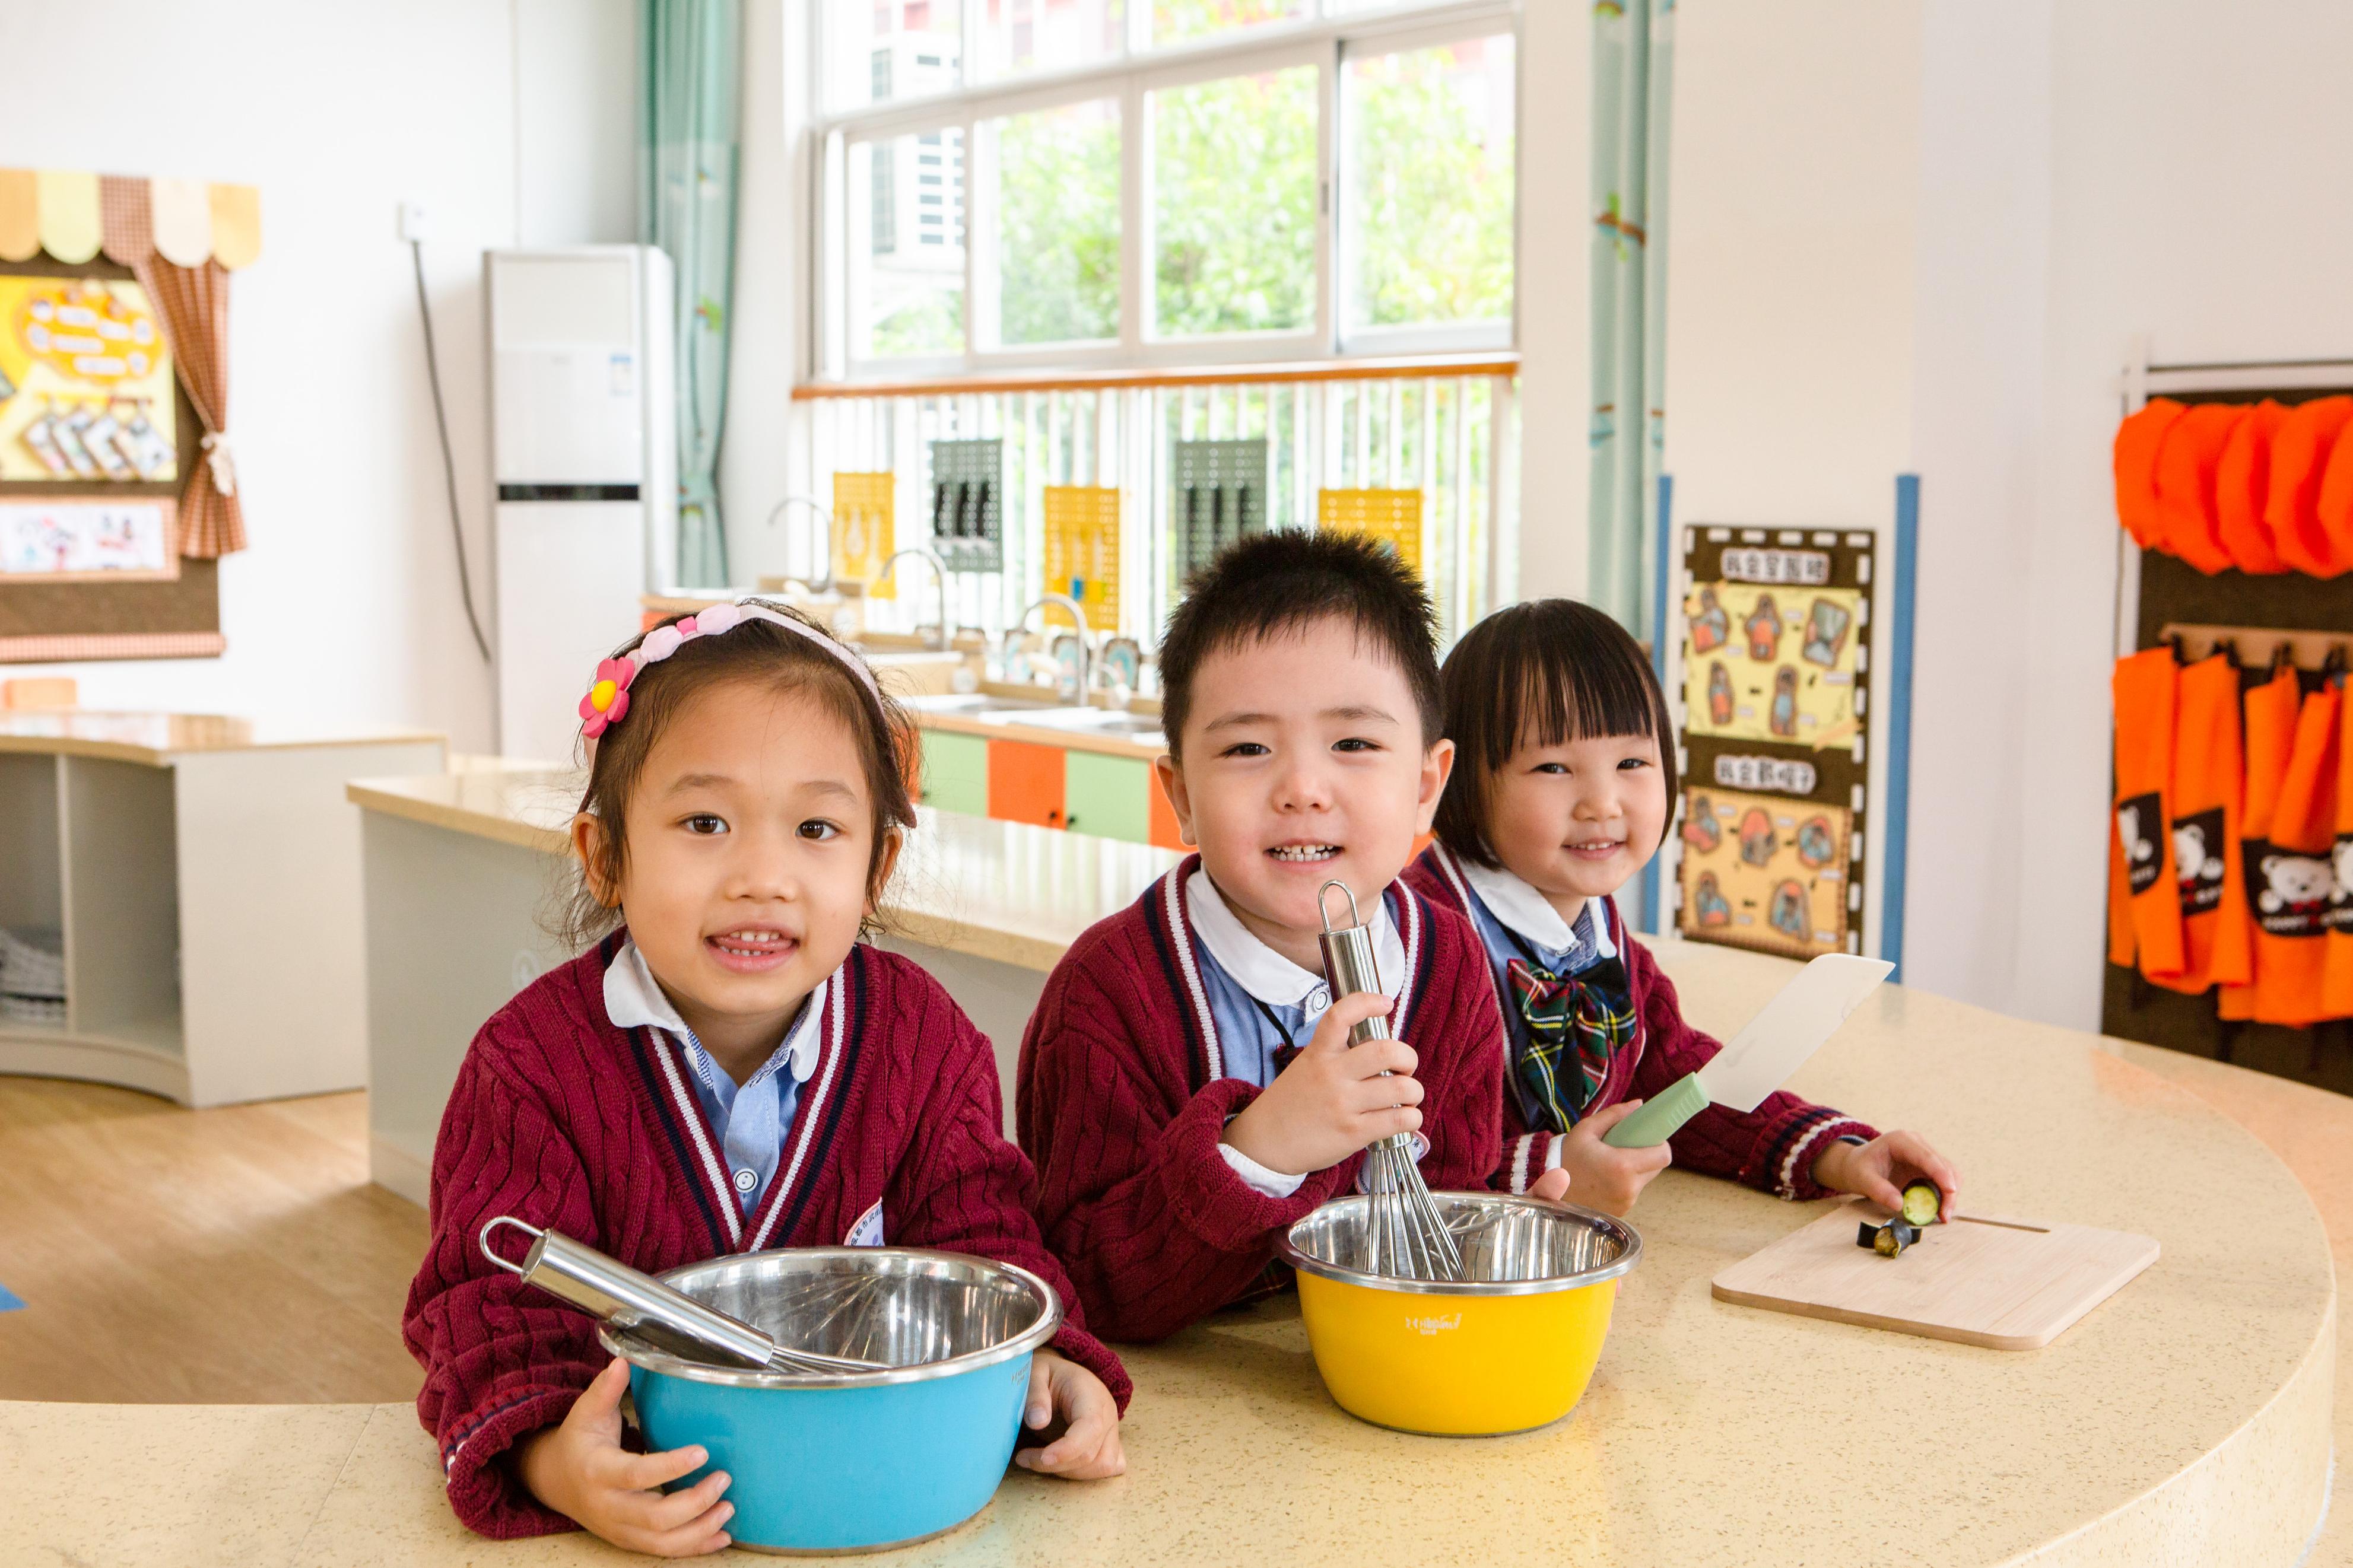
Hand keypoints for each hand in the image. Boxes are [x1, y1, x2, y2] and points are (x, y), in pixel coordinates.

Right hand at [515, 1356, 733, 1556]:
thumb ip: (605, 1390)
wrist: (556, 1482)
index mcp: (598, 1472)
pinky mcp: (629, 1540)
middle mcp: (608, 1506)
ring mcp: (619, 1528)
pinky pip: (663, 1551)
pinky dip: (695, 1547)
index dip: (670, 1466)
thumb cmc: (578, 1443)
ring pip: (662, 1542)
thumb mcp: (586, 1413)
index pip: (636, 1475)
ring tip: (729, 1507)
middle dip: (694, 1502)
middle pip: (655, 1516)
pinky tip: (721, 1536)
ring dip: (700, 1529)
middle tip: (724, 1478)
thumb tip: (622, 1362)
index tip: (702, 1452)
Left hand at [1012, 1348, 1125, 1479]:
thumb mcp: (1034, 1372)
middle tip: (1024, 1457)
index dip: (1068, 1449)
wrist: (1062, 1374)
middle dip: (1056, 1464)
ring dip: (1068, 1472)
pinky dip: (1086, 1474)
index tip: (1042, 1458)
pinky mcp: (1111, 1442)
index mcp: (1091, 1394)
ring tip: (1039, 1460)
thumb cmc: (1047, 1373)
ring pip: (1102, 1466)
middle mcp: (1108, 1414)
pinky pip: (1108, 1467)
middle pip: (1092, 1454)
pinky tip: (1063, 1465)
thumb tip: (1038, 1422)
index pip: (1091, 1427)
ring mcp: (1113, 1430)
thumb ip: (1035, 1394)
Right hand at [1219, 992, 1420, 1177]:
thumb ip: (1337, 1055)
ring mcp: (1343, 1104)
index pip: (1341, 1016)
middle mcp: (1332, 1075)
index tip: (1385, 1002)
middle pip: (1386, 1051)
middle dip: (1408, 1057)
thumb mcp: (1306, 1067)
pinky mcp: (1353, 1133)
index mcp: (1319, 1053)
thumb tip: (1381, 1052)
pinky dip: (1412, 1119)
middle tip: (1405, 1068)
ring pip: (1402, 1088)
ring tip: (1407, 1098)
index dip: (1367, 1002)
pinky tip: (1404, 1119)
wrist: (1265, 1143)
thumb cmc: (1291, 1104)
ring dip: (1414, 1091)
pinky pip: (1400, 1120)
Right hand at [1526, 1100, 1670, 1214]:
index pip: (1663, 1155)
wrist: (1548, 1190)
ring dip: (1636, 1169)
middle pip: (1657, 1167)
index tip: (1648, 1137)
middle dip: (1647, 1154)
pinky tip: (1606, 1177)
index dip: (1660, 1144)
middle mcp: (1628, 1188)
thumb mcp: (1586, 1129)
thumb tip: (1639, 1104)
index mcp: (1622, 1166)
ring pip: (1645, 1180)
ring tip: (1612, 1162)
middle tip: (1628, 1146)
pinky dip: (1626, 1183)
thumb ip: (1615, 1115)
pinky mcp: (1621, 1211)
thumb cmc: (1567, 1157)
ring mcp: (1626, 1202)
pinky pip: (1632, 1192)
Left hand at [1811, 1131, 1960, 1218]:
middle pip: (1943, 1166)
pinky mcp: (1927, 1167)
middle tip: (1945, 1215)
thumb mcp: (1862, 1179)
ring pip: (1949, 1173)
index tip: (1951, 1190)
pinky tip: (1939, 1209)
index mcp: (1900, 1140)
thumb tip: (1899, 1205)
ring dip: (1950, 1195)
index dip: (1941, 1173)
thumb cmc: (1858, 1168)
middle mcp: (1917, 1144)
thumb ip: (1878, 1190)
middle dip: (1949, 1191)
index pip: (1926, 1156)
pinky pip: (1943, 1180)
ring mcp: (1924, 1154)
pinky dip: (1945, 1195)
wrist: (1857, 1165)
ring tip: (1942, 1215)